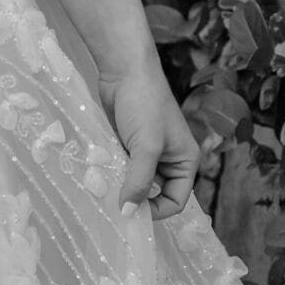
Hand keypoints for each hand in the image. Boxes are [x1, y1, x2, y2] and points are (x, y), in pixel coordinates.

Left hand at [96, 59, 200, 220]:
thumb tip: (129, 214)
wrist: (124, 70)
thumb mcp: (146, 147)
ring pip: (136, 182)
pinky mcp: (128, 145)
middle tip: (113, 203)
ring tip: (104, 186)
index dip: (156, 211)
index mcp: (185, 161)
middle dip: (136, 200)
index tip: (130, 213)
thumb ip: (139, 182)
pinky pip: (122, 169)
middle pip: (155, 194)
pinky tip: (99, 173)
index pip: (176, 201)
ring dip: (122, 186)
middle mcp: (169, 159)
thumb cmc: (144, 104)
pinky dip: (112, 173)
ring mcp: (148, 152)